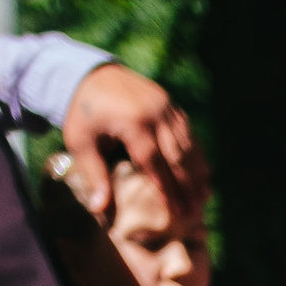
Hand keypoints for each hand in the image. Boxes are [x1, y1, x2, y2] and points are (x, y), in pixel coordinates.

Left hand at [62, 62, 208, 230]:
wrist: (92, 73)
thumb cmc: (84, 113)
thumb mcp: (81, 143)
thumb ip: (93, 174)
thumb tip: (98, 210)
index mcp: (132, 122)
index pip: (154, 162)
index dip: (166, 189)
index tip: (175, 212)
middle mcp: (155, 113)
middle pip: (178, 155)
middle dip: (188, 185)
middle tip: (195, 211)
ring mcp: (166, 106)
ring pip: (188, 144)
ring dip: (198, 172)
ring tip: (204, 197)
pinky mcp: (171, 104)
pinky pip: (189, 132)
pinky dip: (197, 154)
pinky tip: (203, 172)